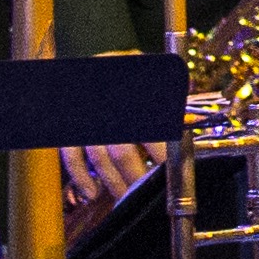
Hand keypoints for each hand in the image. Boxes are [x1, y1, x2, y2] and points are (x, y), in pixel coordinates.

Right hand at [62, 48, 170, 208]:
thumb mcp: (150, 75)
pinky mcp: (69, 129)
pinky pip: (72, 157)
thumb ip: (169, 96)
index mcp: (130, 95)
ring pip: (99, 158)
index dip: (160, 153)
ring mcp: (85, 120)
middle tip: (149, 192)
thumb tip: (190, 119)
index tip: (170, 170)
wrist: (91, 59)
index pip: (148, 129)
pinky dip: (81, 177)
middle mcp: (106, 108)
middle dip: (137, 176)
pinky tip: (92, 194)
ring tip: (127, 198)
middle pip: (122, 151)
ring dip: (114, 182)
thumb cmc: (126, 72)